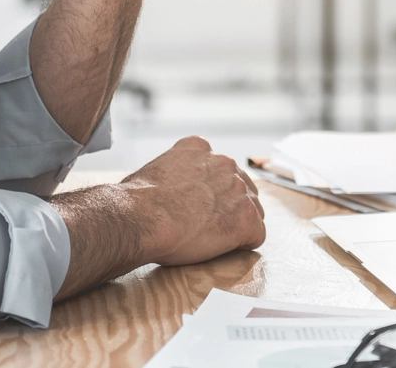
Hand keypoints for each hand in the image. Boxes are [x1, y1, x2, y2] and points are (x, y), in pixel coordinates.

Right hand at [120, 136, 266, 265]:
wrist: (142, 218)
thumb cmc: (138, 202)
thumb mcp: (155, 169)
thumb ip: (174, 172)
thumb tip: (168, 188)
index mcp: (199, 148)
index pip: (219, 167)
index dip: (213, 190)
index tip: (201, 204)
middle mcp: (224, 162)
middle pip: (240, 186)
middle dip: (229, 205)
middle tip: (208, 225)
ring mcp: (238, 188)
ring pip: (252, 209)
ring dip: (238, 224)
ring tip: (214, 238)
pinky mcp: (246, 216)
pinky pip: (257, 234)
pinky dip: (244, 244)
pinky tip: (224, 247)